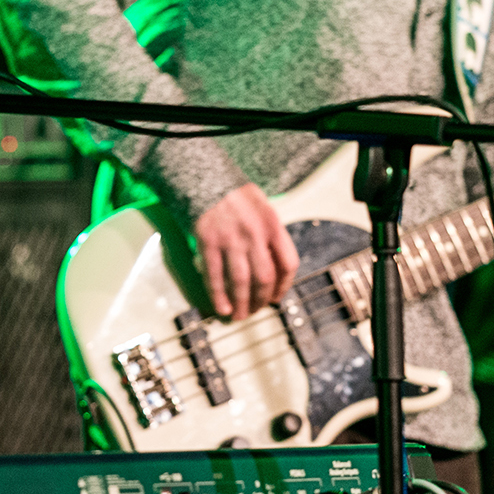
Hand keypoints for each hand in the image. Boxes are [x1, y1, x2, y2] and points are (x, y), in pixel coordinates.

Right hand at [194, 182, 298, 318]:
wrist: (205, 178)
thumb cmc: (235, 194)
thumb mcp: (263, 206)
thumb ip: (271, 234)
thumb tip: (276, 267)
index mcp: (273, 225)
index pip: (288, 263)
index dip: (285, 285)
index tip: (277, 297)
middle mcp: (254, 234)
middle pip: (264, 277)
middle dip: (261, 299)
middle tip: (255, 310)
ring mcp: (231, 239)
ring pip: (241, 281)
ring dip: (241, 303)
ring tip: (239, 316)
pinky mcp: (208, 242)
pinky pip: (215, 275)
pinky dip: (218, 295)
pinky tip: (221, 307)